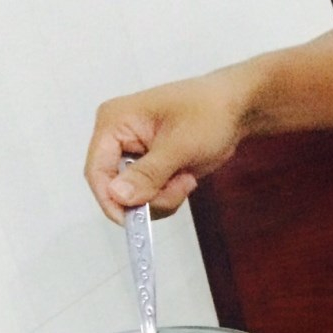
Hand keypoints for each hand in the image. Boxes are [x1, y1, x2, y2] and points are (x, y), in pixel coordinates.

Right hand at [83, 73, 248, 223]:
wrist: (236, 110)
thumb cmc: (209, 113)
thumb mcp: (180, 145)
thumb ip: (148, 173)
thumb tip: (118, 195)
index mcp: (114, 123)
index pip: (97, 171)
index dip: (110, 200)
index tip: (132, 223)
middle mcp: (117, 139)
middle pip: (117, 189)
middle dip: (150, 196)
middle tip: (181, 185)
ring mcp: (133, 155)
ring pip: (136, 197)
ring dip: (164, 197)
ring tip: (187, 177)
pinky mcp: (149, 168)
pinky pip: (150, 196)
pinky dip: (170, 196)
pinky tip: (186, 177)